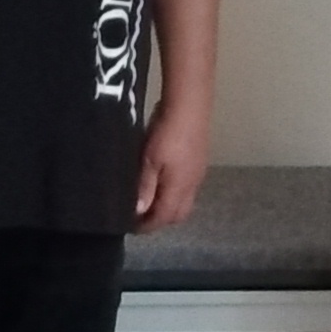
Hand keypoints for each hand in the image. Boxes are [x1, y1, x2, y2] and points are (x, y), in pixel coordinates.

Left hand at [131, 106, 211, 231]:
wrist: (189, 105)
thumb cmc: (167, 133)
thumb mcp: (149, 160)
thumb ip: (145, 186)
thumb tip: (140, 211)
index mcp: (179, 188)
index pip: (164, 217)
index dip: (148, 225)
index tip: (131, 227)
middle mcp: (192, 185)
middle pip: (178, 214)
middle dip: (160, 220)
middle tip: (140, 216)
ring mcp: (198, 173)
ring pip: (185, 201)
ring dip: (168, 205)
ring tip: (149, 199)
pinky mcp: (199, 161)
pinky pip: (188, 187)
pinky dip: (174, 192)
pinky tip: (162, 181)